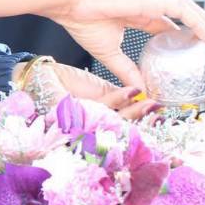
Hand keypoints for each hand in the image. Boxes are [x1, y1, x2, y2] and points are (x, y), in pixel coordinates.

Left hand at [31, 62, 159, 121]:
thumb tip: (147, 100)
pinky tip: (132, 92)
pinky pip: (97, 110)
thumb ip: (120, 98)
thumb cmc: (68, 84)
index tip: (162, 117)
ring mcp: (81, 125)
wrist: (42, 75)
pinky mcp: (70, 115)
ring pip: (113, 123)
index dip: (144, 125)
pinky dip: (117, 101)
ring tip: (150, 102)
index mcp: (99, 122)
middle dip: (142, 121)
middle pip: (122, 129)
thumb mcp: (100, 90)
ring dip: (134, 112)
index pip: (125, 128)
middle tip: (159, 109)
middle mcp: (90, 128)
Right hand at [44, 0, 204, 89]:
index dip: (184, 35)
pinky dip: (198, 21)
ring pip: (188, 9)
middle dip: (201, 29)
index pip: (168, 25)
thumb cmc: (81, 20)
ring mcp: (151, 0)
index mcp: (137, 15)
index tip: (196, 49)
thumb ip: (125, 70)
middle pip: (183, 15)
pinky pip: (182, 9)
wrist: (69, 3)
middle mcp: (148, 6)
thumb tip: (138, 89)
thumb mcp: (108, 53)